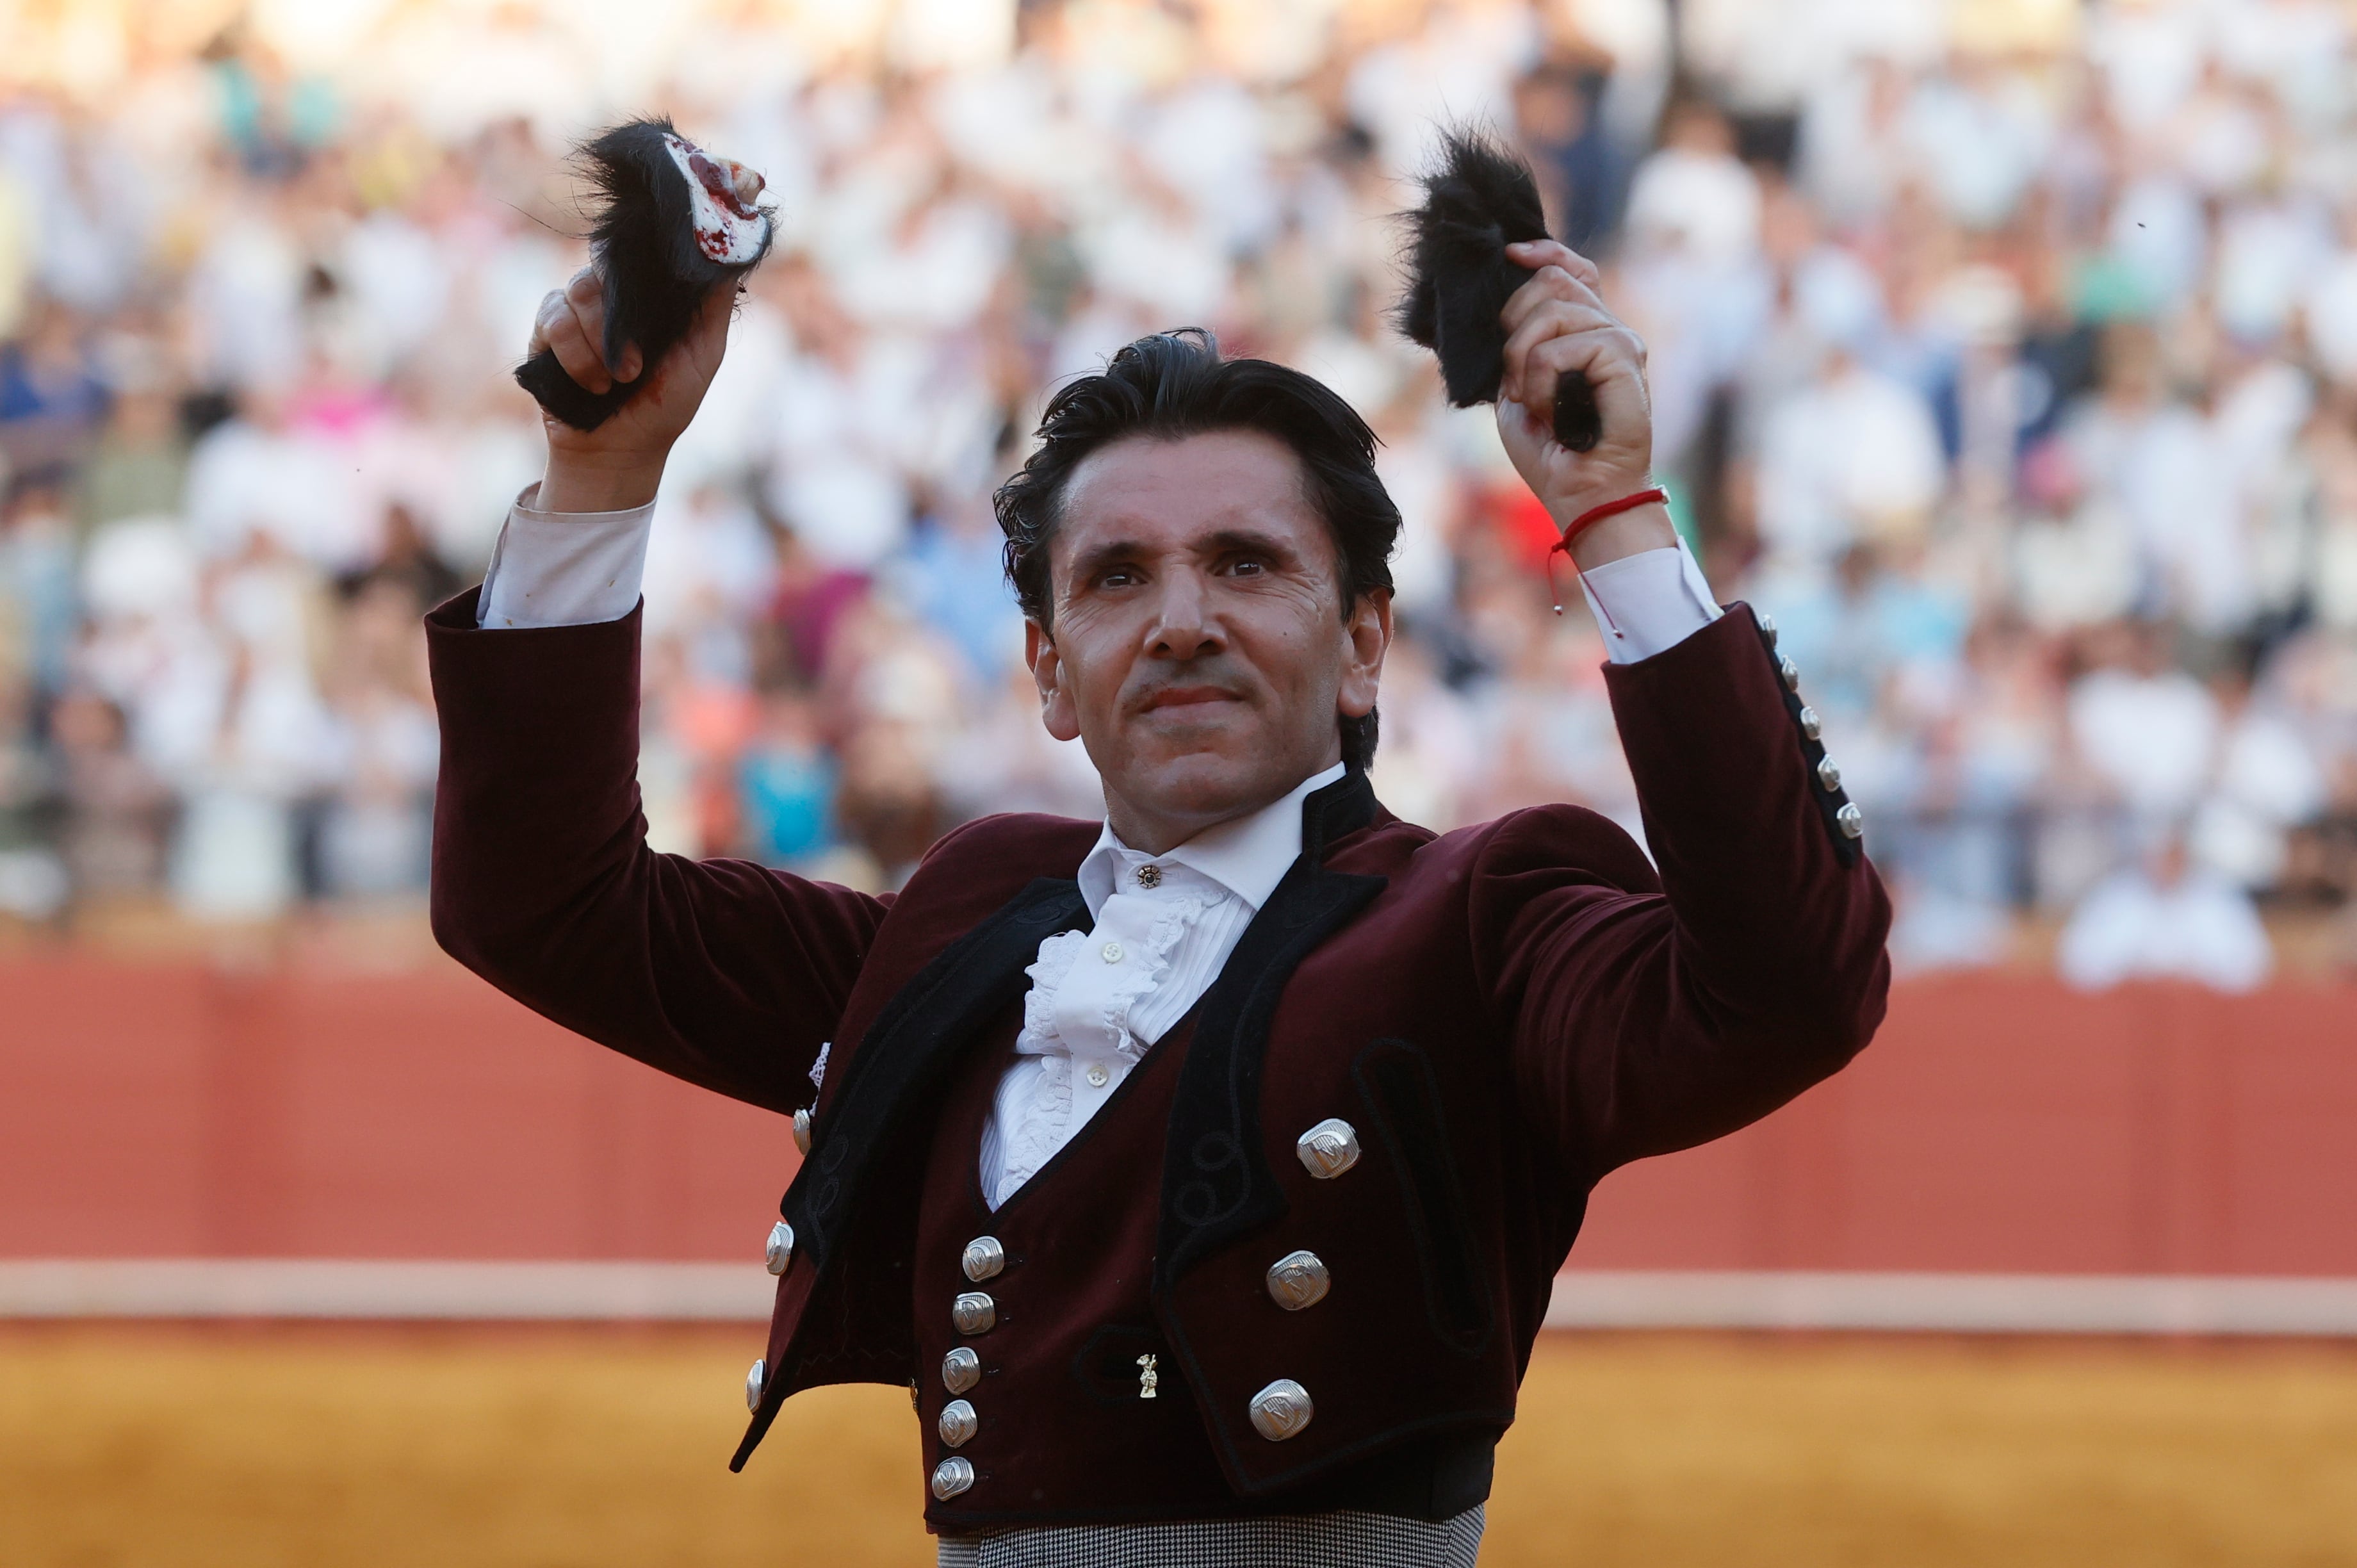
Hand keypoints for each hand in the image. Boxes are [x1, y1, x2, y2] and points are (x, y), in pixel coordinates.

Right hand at [528, 266, 737, 511]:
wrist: (619, 452)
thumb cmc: (665, 406)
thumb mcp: (703, 357)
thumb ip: (712, 308)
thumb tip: (726, 253)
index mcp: (647, 296)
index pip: (639, 252)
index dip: (644, 264)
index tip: (654, 303)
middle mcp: (610, 296)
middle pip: (605, 263)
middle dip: (620, 319)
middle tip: (637, 367)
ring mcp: (576, 309)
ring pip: (579, 290)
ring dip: (599, 342)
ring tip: (616, 382)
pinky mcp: (546, 330)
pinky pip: (554, 317)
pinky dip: (574, 353)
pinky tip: (591, 384)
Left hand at [1494, 240, 1674, 567]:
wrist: (1581, 494)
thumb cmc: (1552, 451)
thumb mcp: (1518, 388)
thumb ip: (1516, 346)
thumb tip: (1500, 304)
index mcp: (1584, 333)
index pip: (1570, 270)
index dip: (1542, 254)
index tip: (1510, 254)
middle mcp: (1607, 329)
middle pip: (1553, 280)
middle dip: (1514, 323)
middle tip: (1518, 378)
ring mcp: (1620, 340)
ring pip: (1551, 310)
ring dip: (1524, 362)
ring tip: (1538, 404)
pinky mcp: (1625, 357)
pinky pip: (1561, 348)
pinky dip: (1543, 384)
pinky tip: (1556, 414)